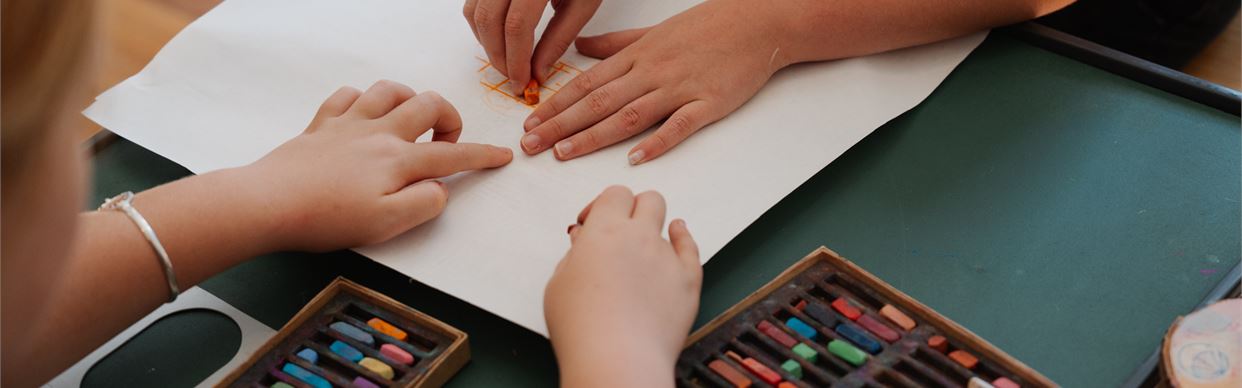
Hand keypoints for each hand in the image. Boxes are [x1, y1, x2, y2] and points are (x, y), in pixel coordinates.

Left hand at [246, 80, 512, 251]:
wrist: (268, 203)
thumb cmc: (326, 219)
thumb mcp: (385, 225)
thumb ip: (423, 204)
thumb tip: (439, 189)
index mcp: (398, 160)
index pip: (452, 155)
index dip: (482, 156)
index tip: (501, 156)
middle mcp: (378, 133)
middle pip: (428, 105)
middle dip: (449, 118)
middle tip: (447, 141)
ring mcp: (348, 124)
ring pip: (390, 90)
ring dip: (409, 99)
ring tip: (411, 122)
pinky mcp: (321, 125)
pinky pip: (348, 95)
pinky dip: (364, 100)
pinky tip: (365, 116)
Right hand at [463, 0, 602, 94]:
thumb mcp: (583, 4)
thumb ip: (559, 39)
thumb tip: (537, 72)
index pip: (517, 26)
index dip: (517, 60)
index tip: (522, 83)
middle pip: (489, 21)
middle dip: (499, 57)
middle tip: (513, 78)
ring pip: (475, 13)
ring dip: (487, 44)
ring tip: (508, 62)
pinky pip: (473, 3)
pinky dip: (482, 27)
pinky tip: (500, 40)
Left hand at [520, 0, 790, 163]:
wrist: (756, 23)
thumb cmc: (708, 26)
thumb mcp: (654, 31)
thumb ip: (615, 44)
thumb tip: (581, 47)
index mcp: (637, 56)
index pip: (587, 84)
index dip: (555, 105)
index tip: (529, 122)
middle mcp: (651, 72)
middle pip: (597, 103)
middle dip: (559, 125)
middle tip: (529, 145)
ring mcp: (679, 88)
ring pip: (628, 115)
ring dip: (593, 136)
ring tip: (563, 154)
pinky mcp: (708, 104)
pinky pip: (679, 125)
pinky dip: (657, 141)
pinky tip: (635, 158)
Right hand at [544, 186, 700, 385]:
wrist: (617, 360)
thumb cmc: (581, 328)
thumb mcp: (558, 285)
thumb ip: (574, 256)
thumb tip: (583, 243)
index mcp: (605, 231)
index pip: (614, 194)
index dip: (603, 206)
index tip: (592, 225)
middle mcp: (640, 236)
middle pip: (648, 200)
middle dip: (633, 209)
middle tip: (620, 230)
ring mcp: (667, 257)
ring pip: (669, 224)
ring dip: (655, 230)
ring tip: (644, 245)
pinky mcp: (688, 280)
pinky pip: (691, 248)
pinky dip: (684, 238)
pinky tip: (678, 233)